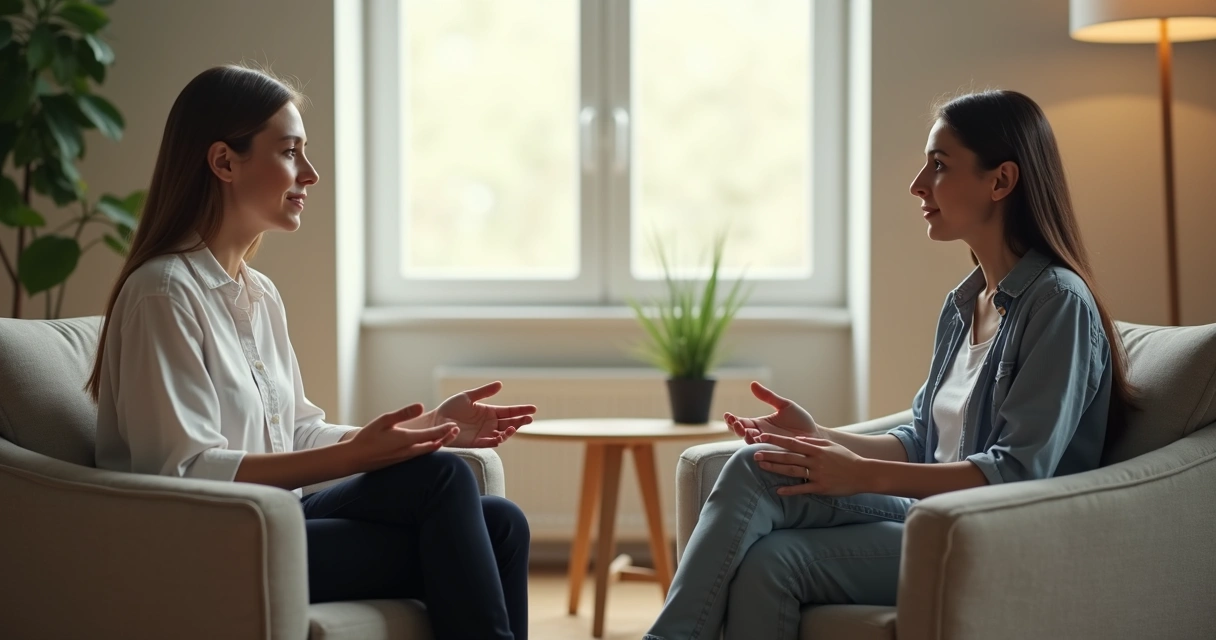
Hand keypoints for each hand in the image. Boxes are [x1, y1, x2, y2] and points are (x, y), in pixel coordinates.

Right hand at [346, 403, 459, 471]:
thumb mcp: (384, 420)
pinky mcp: (401, 462)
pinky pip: (420, 455)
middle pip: (434, 445)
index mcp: (406, 439)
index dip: (444, 430)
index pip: (431, 435)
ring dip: (439, 443)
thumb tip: (421, 406)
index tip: (454, 425)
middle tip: (456, 430)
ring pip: (427, 452)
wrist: (354, 458)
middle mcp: (409, 451)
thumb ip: (403, 413)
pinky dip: (429, 449)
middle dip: (446, 438)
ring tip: (447, 436)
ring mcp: (405, 458)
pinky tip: (430, 445)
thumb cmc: (367, 437)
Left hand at [432, 381, 536, 447]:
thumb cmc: (450, 408)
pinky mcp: (476, 443)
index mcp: (489, 412)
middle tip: (529, 419)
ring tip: (513, 427)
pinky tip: (502, 436)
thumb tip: (500, 384)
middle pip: (509, 423)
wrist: (436, 421)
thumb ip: (484, 392)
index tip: (533, 409)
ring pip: (503, 434)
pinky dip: (497, 440)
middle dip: (520, 421)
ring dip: (510, 431)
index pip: (509, 411)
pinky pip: (490, 443)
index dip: (521, 410)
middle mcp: (489, 424)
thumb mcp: (467, 397)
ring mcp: (484, 434)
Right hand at [724, 382, 823, 444]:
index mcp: (760, 424)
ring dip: (746, 437)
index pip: (742, 422)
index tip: (728, 415)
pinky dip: (759, 446)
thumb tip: (752, 384)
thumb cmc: (800, 421)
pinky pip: (764, 451)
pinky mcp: (776, 452)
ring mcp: (768, 445)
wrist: (815, 435)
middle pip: (742, 433)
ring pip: (751, 443)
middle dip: (736, 428)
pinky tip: (758, 440)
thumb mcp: (784, 406)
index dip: (732, 420)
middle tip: (735, 423)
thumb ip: (768, 397)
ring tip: (746, 430)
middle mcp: (761, 436)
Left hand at [752, 433, 871, 496]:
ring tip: (762, 467)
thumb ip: (813, 442)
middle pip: (788, 457)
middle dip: (770, 455)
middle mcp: (815, 460)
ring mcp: (818, 474)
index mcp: (816, 449)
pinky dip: (790, 490)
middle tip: (754, 454)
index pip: (792, 443)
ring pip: (793, 471)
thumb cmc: (846, 458)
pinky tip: (778, 490)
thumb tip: (797, 439)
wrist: (863, 474)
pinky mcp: (821, 487)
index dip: (776, 440)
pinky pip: (803, 489)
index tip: (762, 437)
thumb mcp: (830, 446)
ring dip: (776, 469)